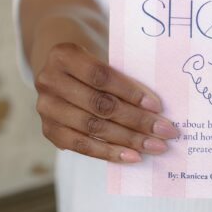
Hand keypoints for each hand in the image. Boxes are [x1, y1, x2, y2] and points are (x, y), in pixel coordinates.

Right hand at [34, 43, 178, 162]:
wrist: (61, 74)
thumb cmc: (92, 67)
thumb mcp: (103, 60)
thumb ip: (122, 79)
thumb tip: (155, 110)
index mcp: (63, 56)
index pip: (101, 76)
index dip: (130, 92)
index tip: (157, 107)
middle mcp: (49, 81)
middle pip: (99, 105)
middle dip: (137, 120)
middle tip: (165, 131)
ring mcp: (46, 108)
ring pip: (93, 128)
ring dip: (128, 140)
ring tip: (154, 146)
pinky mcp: (49, 130)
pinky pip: (82, 146)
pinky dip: (109, 153)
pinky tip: (132, 156)